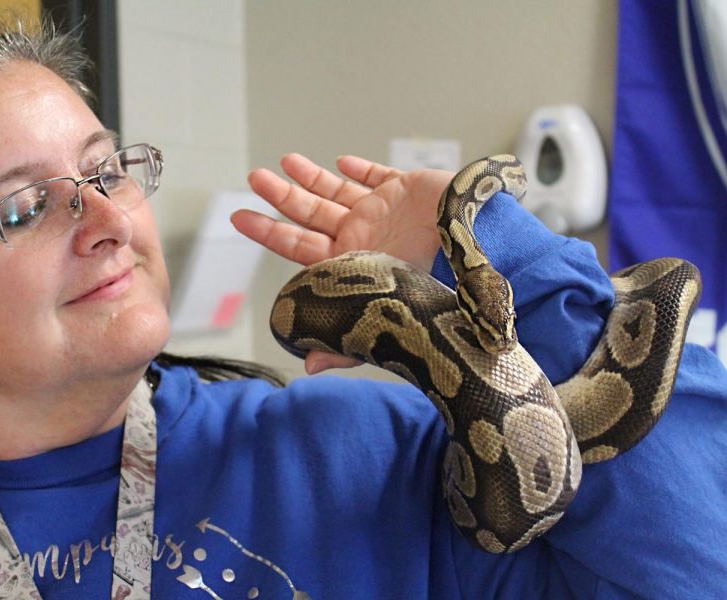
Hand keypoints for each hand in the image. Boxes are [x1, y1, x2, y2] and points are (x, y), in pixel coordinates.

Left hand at [231, 153, 454, 373]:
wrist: (487, 251)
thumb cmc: (439, 286)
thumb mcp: (388, 318)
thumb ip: (347, 345)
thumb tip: (306, 369)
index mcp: (352, 264)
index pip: (299, 246)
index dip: (269, 232)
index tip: (239, 216)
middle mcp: (362, 237)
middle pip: (311, 214)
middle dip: (282, 198)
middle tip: (255, 178)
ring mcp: (384, 213)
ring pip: (337, 191)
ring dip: (310, 177)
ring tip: (285, 163)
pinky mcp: (408, 189)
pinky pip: (378, 176)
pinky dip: (359, 169)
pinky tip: (340, 163)